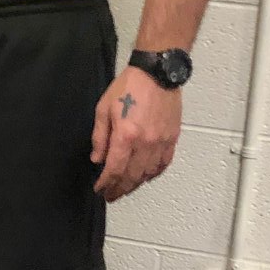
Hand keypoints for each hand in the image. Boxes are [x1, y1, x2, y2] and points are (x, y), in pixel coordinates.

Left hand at [92, 67, 181, 200]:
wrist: (157, 73)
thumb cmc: (128, 87)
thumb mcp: (104, 109)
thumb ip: (100, 137)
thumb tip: (97, 159)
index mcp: (125, 135)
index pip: (114, 169)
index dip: (105, 183)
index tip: (99, 189)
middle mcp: (145, 143)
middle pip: (131, 176)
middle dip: (119, 189)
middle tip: (110, 195)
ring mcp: (161, 142)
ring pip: (148, 174)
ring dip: (135, 184)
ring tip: (125, 188)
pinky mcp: (172, 138)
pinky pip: (163, 164)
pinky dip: (153, 174)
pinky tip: (145, 177)